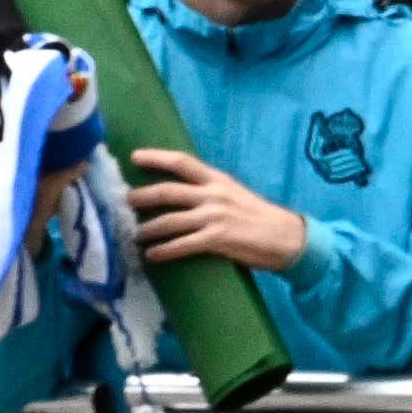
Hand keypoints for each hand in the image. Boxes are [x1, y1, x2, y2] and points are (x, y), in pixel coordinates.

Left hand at [124, 146, 310, 273]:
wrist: (287, 237)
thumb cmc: (259, 216)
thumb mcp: (235, 194)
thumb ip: (210, 192)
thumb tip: (179, 195)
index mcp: (219, 180)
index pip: (183, 163)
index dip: (157, 157)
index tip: (134, 156)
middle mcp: (214, 194)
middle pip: (168, 191)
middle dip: (141, 197)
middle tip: (124, 202)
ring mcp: (215, 216)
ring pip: (169, 220)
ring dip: (147, 229)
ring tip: (134, 236)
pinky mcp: (218, 239)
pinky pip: (182, 244)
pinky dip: (163, 251)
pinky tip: (152, 255)